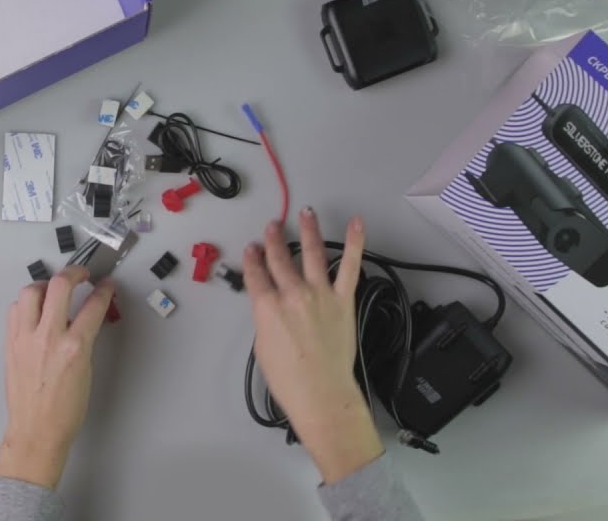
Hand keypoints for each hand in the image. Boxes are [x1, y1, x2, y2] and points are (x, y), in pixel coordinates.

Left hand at [0, 266, 114, 488]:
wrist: (36, 430)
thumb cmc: (66, 409)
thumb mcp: (86, 371)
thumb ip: (84, 339)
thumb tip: (86, 318)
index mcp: (74, 347)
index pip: (93, 306)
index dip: (104, 290)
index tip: (107, 284)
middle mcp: (48, 337)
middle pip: (59, 285)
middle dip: (74, 272)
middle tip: (81, 274)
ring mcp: (25, 338)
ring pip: (30, 291)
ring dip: (44, 284)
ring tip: (53, 289)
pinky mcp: (10, 343)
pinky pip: (14, 310)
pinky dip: (26, 304)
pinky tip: (34, 310)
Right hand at [243, 208, 383, 483]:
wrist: (320, 392)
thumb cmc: (289, 378)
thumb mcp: (262, 345)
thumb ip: (266, 318)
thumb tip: (272, 305)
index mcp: (267, 307)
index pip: (255, 274)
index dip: (251, 259)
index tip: (251, 250)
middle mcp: (292, 294)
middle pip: (279, 259)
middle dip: (273, 240)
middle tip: (272, 227)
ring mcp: (319, 294)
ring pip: (312, 252)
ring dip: (307, 230)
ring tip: (305, 214)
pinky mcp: (343, 300)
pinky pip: (350, 266)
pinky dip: (354, 243)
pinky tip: (356, 224)